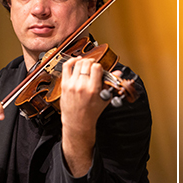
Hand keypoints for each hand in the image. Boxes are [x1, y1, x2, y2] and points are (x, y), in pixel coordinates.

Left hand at [58, 57, 110, 175]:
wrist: (78, 121)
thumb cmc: (91, 111)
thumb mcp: (104, 98)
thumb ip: (110, 84)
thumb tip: (118, 73)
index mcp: (93, 89)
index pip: (96, 67)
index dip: (99, 66)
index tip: (99, 69)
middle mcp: (81, 86)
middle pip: (87, 64)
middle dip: (92, 63)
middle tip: (93, 66)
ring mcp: (72, 84)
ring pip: (77, 64)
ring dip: (84, 62)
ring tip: (86, 64)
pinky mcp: (65, 84)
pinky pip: (66, 67)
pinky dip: (72, 61)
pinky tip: (76, 61)